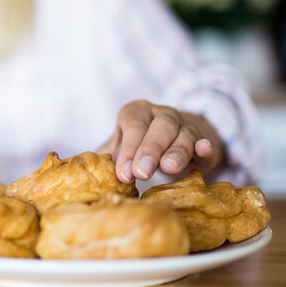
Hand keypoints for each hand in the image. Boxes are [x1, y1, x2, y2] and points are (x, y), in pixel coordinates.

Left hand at [98, 100, 223, 182]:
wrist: (171, 141)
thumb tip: (79, 173)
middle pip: (159, 127)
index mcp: (137, 113)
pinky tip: (204, 150)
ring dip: (177, 151)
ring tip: (169, 168)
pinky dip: (206, 147)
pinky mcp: (203, 141)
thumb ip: (103, 157)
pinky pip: (206, 143)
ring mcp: (185, 126)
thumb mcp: (118, 147)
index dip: (129, 148)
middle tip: (142, 172)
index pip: (133, 124)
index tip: (124, 174)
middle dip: (150, 149)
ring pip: (184, 134)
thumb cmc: (136, 147)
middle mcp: (162, 115)